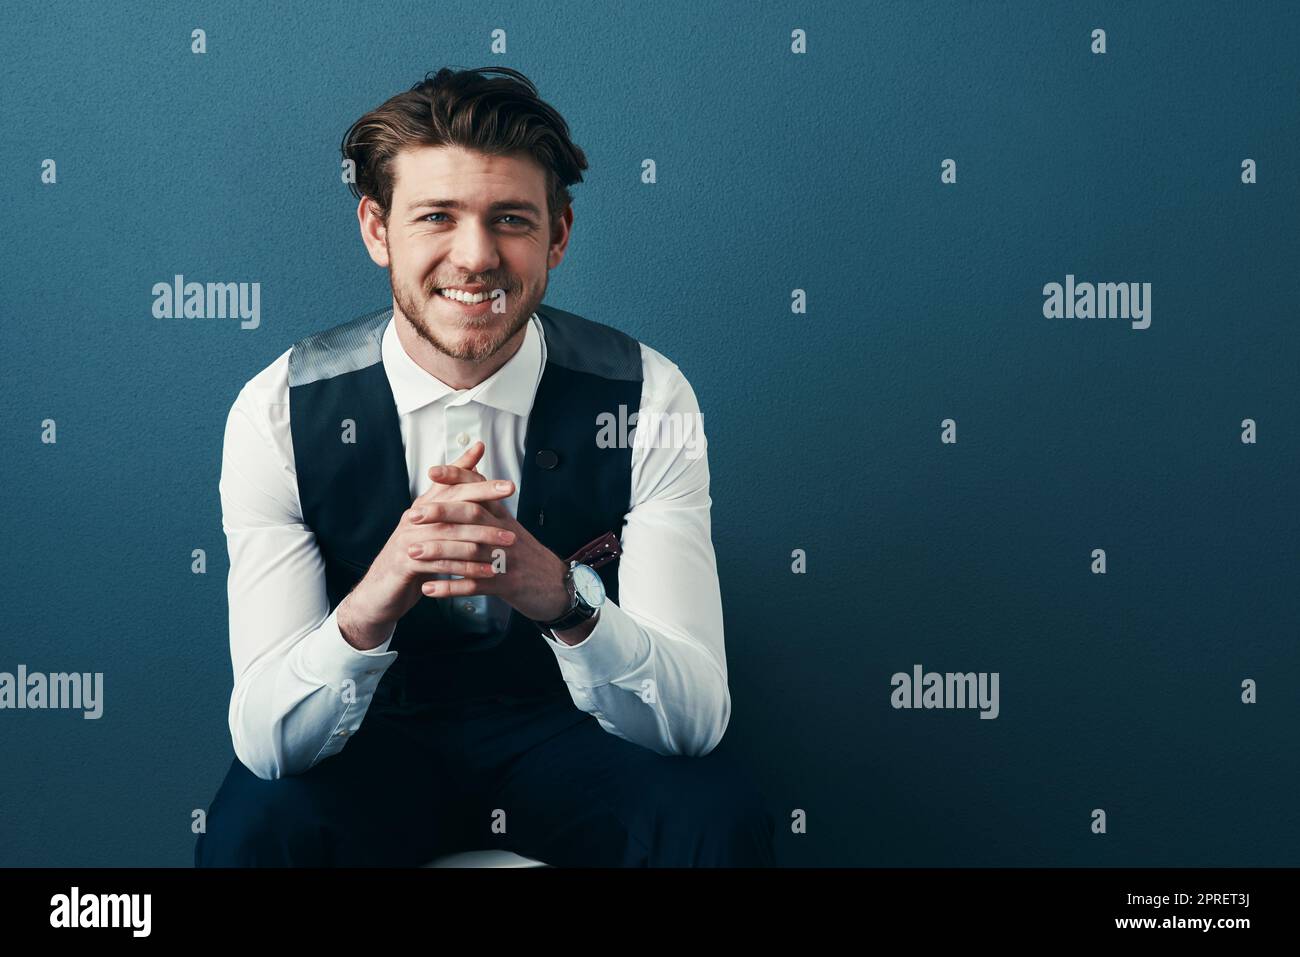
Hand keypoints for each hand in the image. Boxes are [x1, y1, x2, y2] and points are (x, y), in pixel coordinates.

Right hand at [336, 441, 516, 648]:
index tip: (493, 460)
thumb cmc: (412, 558)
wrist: (380, 592)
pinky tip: (488, 571)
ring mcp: (408, 540)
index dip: (469, 469)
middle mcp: (414, 518)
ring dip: (483, 536)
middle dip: (482, 493)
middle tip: (510, 491)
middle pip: (451, 500)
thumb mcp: (430, 530)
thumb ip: (449, 506)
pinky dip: (467, 568)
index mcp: (422, 508)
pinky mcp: (406, 564)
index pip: (448, 483)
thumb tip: (470, 475)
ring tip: (508, 540)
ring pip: (450, 533)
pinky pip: (442, 563)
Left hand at [418, 451, 574, 624]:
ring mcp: (506, 559)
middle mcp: (505, 533)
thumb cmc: (527, 555)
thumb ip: (489, 503)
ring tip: (412, 551)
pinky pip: (475, 585)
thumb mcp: (510, 525)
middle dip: (442, 512)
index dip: (458, 478)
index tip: (432, 471)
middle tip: (413, 514)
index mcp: (504, 517)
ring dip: (439, 551)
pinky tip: (428, 588)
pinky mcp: (505, 585)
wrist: (558, 585)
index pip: (481, 489)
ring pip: (470, 550)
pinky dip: (450, 587)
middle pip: (474, 514)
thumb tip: (471, 474)